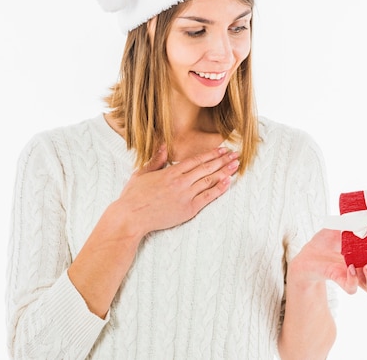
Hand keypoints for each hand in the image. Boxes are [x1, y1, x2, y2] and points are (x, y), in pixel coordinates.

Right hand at [117, 145, 238, 237]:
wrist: (130, 218)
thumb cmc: (133, 197)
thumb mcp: (142, 173)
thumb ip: (156, 160)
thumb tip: (164, 147)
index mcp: (171, 172)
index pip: (196, 160)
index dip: (211, 154)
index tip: (223, 149)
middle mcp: (180, 182)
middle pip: (206, 168)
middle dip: (223, 160)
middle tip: (236, 154)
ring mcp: (185, 195)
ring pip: (209, 180)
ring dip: (224, 172)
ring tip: (236, 165)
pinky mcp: (188, 209)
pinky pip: (207, 197)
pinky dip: (219, 189)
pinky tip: (228, 182)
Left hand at [288, 228, 366, 295]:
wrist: (308, 253)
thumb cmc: (328, 241)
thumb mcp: (342, 227)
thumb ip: (354, 221)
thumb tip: (366, 210)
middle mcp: (363, 270)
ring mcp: (352, 276)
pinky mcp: (339, 278)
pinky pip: (351, 288)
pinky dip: (352, 280)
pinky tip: (349, 267)